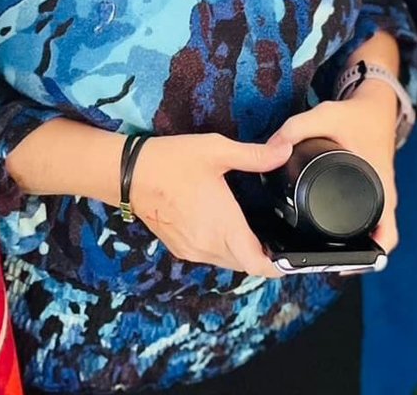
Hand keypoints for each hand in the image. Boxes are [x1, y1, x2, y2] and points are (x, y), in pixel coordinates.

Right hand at [126, 134, 289, 276]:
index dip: (278, 265)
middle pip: (245, 264)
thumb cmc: (172, 161)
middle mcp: (210, 245)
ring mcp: (193, 250)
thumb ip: (254, 155)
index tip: (287, 255)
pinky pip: (208, 257)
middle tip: (269, 233)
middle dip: (259, 253)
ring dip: (239, 251)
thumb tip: (284, 152)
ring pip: (227, 262)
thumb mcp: (215, 150)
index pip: (259, 265)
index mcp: (224, 225)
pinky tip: (217, 225)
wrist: (129, 173)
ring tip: (245, 227)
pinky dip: (219, 248)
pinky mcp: (179, 248)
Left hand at [270, 90, 400, 251]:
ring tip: (322, 256)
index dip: (370, 257)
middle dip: (356, 257)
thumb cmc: (357, 115)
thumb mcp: (326, 115)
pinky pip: (365, 220)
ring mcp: (379, 198)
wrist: (376, 107)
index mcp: (382, 187)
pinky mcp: (370, 192)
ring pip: (371, 233)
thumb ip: (297, 129)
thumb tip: (272, 148)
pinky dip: (352, 231)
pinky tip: (328, 235)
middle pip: (376, 241)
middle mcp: (384, 198)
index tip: (345, 265)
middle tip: (325, 264)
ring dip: (355, 247)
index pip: (386, 236)